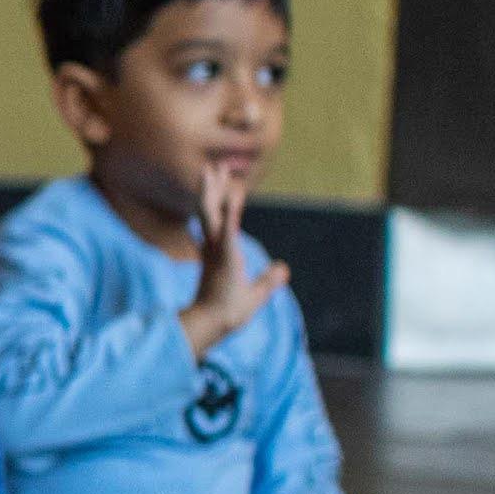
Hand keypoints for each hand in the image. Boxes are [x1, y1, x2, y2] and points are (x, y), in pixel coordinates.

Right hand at [181, 172, 285, 356]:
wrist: (215, 325)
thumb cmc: (229, 313)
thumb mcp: (256, 293)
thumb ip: (269, 279)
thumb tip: (284, 269)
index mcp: (217, 255)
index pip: (216, 223)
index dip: (218, 204)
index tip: (222, 188)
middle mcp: (212, 249)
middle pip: (210, 212)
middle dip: (212, 189)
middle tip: (212, 168)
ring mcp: (217, 252)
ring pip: (211, 215)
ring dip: (213, 192)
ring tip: (212, 171)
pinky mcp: (224, 258)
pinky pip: (229, 231)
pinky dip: (231, 213)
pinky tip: (234, 196)